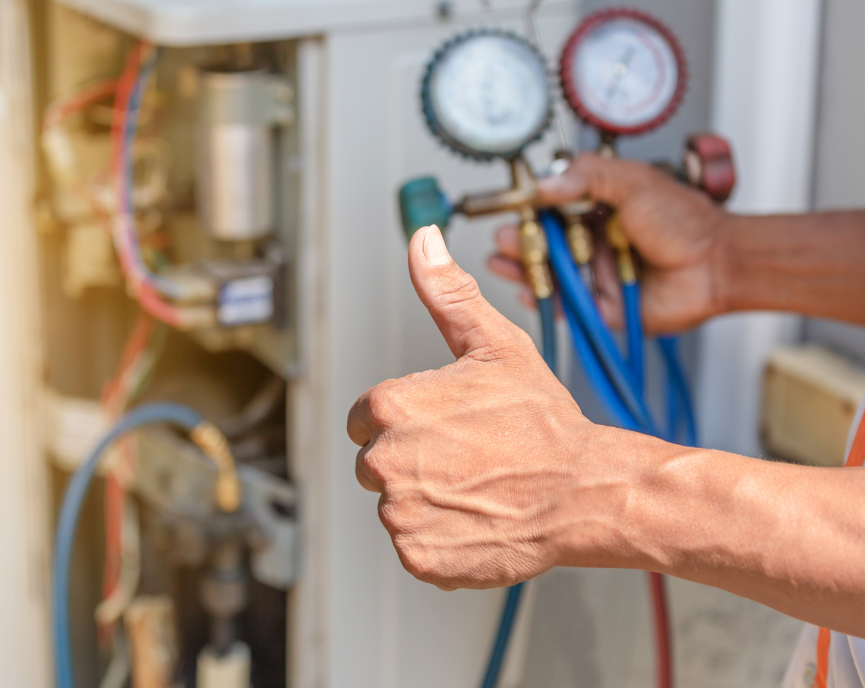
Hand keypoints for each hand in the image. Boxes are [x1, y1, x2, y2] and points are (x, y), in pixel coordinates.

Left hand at [347, 225, 613, 590]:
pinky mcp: (419, 556)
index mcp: (389, 408)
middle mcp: (384, 461)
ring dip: (427, 500)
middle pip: (376, 463)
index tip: (444, 426)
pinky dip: (440, 539)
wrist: (585, 491)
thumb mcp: (494, 345)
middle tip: (467, 457)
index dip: (405, 421)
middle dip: (412, 460)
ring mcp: (400, 513)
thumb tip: (423, 241)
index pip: (364, 419)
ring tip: (476, 486)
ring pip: (396, 505)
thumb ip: (446, 294)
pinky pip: (414, 545)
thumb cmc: (543, 422)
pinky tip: (475, 518)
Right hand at [487, 153, 729, 334]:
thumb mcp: (633, 181)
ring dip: (522, 269)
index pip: (552, 209)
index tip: (510, 208)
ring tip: (501, 261)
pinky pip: (565, 306)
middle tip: (502, 238)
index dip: (529, 210)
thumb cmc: (685, 221)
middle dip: (518, 242)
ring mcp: (595, 275)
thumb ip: (588, 176)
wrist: (718, 263)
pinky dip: (543, 300)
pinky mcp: (601, 307)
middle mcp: (593, 243)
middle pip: (544, 244)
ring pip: (549, 275)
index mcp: (598, 210)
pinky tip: (525, 289)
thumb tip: (544, 184)